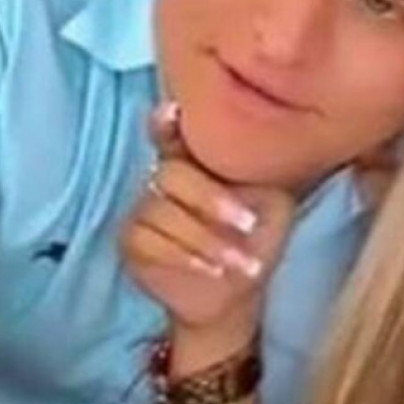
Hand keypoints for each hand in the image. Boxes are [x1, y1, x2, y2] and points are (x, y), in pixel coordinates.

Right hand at [122, 102, 295, 341]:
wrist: (239, 289)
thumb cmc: (256, 239)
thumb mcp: (272, 202)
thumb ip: (258, 173)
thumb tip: (257, 147)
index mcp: (196, 161)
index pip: (172, 133)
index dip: (166, 123)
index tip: (171, 113)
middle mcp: (165, 178)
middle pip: (172, 175)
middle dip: (211, 200)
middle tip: (247, 223)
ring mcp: (144, 208)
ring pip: (162, 213)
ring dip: (207, 240)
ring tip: (241, 262)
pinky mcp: (132, 241)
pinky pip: (149, 242)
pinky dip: (186, 257)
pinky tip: (213, 269)